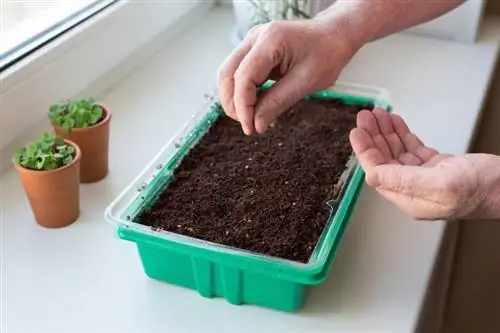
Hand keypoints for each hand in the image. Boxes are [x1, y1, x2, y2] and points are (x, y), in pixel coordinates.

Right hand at [217, 19, 358, 134]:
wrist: (334, 36)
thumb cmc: (327, 53)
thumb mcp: (307, 82)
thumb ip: (278, 102)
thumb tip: (256, 125)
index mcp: (271, 40)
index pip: (244, 76)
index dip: (243, 106)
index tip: (250, 128)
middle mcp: (256, 38)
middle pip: (227, 74)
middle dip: (233, 104)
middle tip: (249, 126)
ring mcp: (252, 43)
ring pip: (229, 75)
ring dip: (236, 100)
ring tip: (253, 119)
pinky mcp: (254, 52)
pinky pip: (240, 75)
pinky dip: (245, 94)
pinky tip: (259, 109)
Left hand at [349, 108, 499, 220]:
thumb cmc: (483, 187)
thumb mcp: (439, 183)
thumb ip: (402, 180)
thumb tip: (371, 176)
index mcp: (410, 198)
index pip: (378, 173)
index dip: (365, 151)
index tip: (356, 132)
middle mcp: (414, 189)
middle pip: (385, 160)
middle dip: (374, 137)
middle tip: (366, 117)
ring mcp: (426, 178)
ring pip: (398, 153)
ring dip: (387, 133)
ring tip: (379, 114)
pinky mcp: (437, 168)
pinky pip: (412, 149)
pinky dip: (403, 134)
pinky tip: (396, 123)